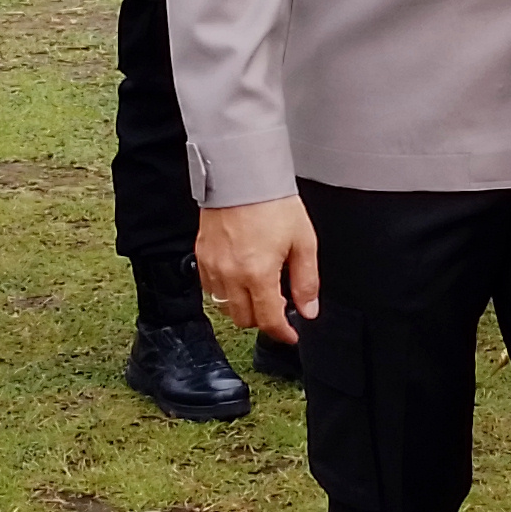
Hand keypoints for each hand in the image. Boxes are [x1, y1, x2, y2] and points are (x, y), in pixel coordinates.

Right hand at [197, 196, 320, 345]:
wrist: (243, 176)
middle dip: (263, 319)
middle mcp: (231, 275)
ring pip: (225, 306)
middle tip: (279, 306)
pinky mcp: (201, 256)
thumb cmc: (274, 204)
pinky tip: (240, 277)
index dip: (282, 333)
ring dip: (243, 306)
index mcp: (258, 273)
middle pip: (244, 319)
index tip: (290, 335)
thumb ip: (306, 281)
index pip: (268, 320)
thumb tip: (309, 310)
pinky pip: (210, 289)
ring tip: (260, 289)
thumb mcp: (303, 242)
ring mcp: (212, 266)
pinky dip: (225, 291)